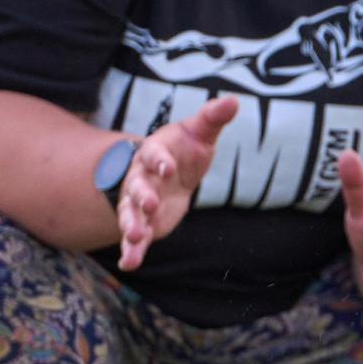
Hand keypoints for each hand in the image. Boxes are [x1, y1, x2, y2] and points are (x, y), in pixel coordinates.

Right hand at [115, 96, 239, 269]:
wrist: (172, 171)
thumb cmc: (185, 148)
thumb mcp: (200, 132)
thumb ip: (213, 117)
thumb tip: (234, 100)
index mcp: (153, 153)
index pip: (154, 155)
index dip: (160, 160)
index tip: (167, 167)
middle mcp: (139, 178)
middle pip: (136, 187)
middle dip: (141, 196)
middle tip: (148, 205)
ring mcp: (138, 203)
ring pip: (129, 214)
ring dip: (130, 226)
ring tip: (133, 239)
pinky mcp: (145, 223)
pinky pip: (135, 238)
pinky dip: (132, 250)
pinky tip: (128, 263)